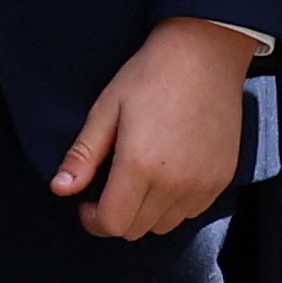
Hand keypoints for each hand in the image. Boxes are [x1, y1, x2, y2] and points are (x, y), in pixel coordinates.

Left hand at [52, 17, 259, 239]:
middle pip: (136, 229)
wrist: (206, 53)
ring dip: (146, 212)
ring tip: (141, 178)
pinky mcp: (222, 178)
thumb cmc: (151, 75)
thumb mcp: (106, 109)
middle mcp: (174, 183)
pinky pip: (191, 212)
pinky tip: (168, 174)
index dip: (93, 219)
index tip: (87, 201)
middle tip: (111, 185)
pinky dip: (174, 204)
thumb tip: (59, 189)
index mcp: (139, 165)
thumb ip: (83, 155)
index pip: (112, 223)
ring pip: (164, 225)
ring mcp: (202, 184)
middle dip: (116, 215)